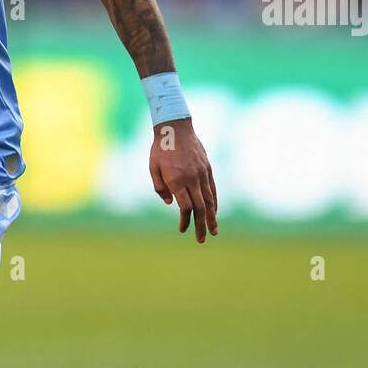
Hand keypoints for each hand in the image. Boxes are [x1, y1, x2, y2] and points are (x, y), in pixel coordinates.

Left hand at [149, 118, 217, 242]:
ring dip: (212, 217)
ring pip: (210, 200)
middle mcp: (192, 178)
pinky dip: (215, 202)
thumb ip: (160, 188)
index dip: (185, 220)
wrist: (175, 128)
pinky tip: (215, 212)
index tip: (182, 229)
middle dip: (201, 225)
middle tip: (201, 239)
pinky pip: (213, 189)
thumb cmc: (160, 149)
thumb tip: (171, 204)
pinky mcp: (208, 168)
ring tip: (214, 231)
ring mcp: (202, 173)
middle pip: (200, 207)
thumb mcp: (153, 168)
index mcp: (177, 180)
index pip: (185, 206)